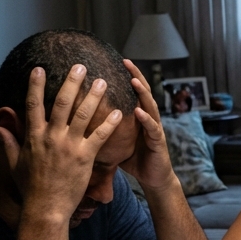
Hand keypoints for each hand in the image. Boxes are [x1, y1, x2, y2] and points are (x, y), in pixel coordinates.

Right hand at [0, 66, 122, 222]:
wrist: (45, 209)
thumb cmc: (30, 188)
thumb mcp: (14, 164)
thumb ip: (7, 142)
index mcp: (33, 136)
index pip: (33, 105)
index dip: (35, 85)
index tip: (39, 69)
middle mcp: (51, 137)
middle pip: (62, 103)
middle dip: (71, 82)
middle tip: (80, 66)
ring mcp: (69, 146)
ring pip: (83, 114)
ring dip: (94, 96)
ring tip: (103, 81)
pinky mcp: (85, 157)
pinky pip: (99, 136)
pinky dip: (109, 124)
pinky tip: (119, 112)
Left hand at [118, 60, 177, 192]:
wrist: (154, 178)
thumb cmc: (135, 159)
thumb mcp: (117, 141)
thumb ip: (105, 129)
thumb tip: (81, 121)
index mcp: (139, 117)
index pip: (132, 92)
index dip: (127, 76)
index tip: (116, 61)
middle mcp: (148, 118)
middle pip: (143, 92)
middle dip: (136, 76)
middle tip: (127, 62)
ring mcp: (155, 129)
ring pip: (150, 106)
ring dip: (142, 93)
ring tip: (133, 81)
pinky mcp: (158, 142)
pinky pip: (152, 128)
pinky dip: (146, 119)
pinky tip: (139, 111)